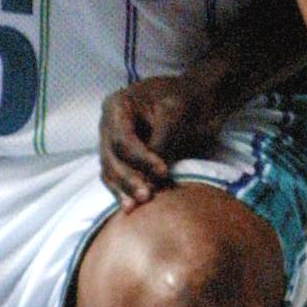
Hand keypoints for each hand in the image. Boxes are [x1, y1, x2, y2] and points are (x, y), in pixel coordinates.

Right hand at [98, 69, 227, 209]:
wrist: (197, 98)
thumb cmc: (185, 99)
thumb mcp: (174, 113)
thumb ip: (161, 142)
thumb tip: (152, 175)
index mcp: (117, 106)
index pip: (121, 139)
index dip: (140, 159)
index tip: (163, 171)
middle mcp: (109, 126)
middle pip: (111, 158)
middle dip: (128, 179)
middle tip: (147, 196)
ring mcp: (113, 143)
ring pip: (110, 171)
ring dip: (123, 190)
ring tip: (134, 207)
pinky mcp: (123, 159)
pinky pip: (116, 178)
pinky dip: (124, 191)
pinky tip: (130, 206)